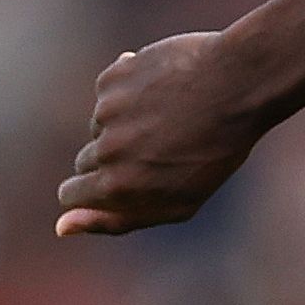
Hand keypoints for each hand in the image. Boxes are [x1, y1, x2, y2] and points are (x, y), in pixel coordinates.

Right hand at [57, 32, 269, 236]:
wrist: (243, 84)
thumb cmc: (218, 150)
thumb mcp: (179, 202)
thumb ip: (117, 220)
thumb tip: (61, 227)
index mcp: (117, 187)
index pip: (70, 194)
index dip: (92, 190)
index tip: (119, 180)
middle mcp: (106, 150)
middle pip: (85, 160)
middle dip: (112, 158)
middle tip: (161, 147)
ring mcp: (107, 111)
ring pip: (99, 124)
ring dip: (126, 121)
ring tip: (173, 115)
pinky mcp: (113, 77)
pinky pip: (109, 91)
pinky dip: (130, 89)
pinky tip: (167, 87)